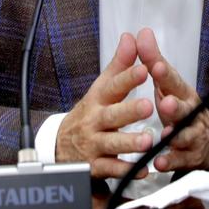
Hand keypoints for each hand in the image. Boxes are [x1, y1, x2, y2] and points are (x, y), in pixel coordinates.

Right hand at [56, 33, 153, 177]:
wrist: (60, 146)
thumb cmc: (89, 113)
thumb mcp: (101, 88)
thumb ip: (119, 64)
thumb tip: (132, 37)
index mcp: (99, 99)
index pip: (113, 86)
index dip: (127, 77)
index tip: (143, 69)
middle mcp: (96, 121)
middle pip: (112, 115)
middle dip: (129, 111)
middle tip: (147, 106)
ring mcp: (95, 144)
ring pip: (112, 144)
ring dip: (130, 143)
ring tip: (147, 140)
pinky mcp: (96, 165)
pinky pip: (112, 169)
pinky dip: (127, 171)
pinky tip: (142, 169)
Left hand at [136, 27, 208, 171]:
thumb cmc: (181, 106)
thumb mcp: (168, 84)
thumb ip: (153, 60)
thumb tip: (141, 33)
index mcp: (182, 93)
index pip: (174, 81)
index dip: (165, 74)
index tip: (155, 66)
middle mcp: (190, 113)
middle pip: (185, 109)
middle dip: (176, 106)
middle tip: (166, 102)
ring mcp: (191, 135)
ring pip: (185, 136)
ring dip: (176, 135)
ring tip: (166, 135)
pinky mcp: (189, 157)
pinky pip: (180, 160)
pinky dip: (170, 161)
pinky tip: (160, 163)